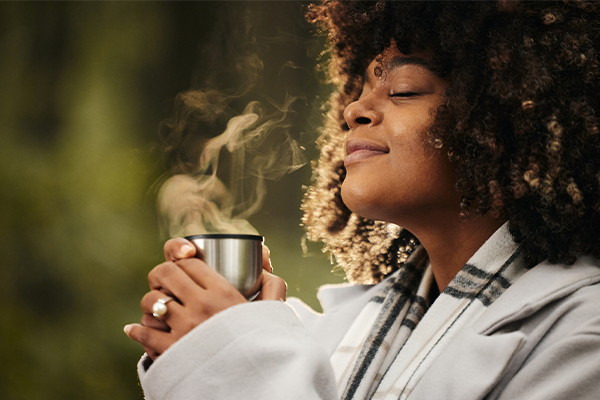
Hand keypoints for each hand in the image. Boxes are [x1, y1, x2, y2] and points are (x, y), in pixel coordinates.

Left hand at [124, 238, 285, 359]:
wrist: (251, 382)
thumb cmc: (262, 342)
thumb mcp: (273, 312)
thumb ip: (274, 287)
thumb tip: (265, 269)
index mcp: (224, 293)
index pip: (191, 263)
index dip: (182, 259)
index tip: (183, 266)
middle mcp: (201, 307)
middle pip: (166, 274)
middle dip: (161, 273)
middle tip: (164, 281)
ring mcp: (184, 329)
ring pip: (152, 301)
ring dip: (150, 301)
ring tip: (156, 306)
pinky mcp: (171, 351)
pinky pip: (144, 333)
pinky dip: (137, 329)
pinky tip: (135, 328)